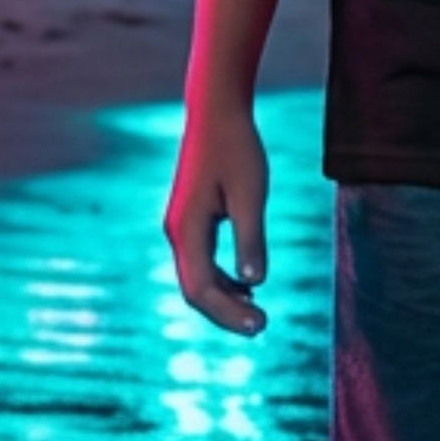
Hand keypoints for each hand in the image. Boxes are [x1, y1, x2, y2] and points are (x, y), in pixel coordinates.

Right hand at [164, 100, 271, 334]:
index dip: (228, 313)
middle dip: (226, 313)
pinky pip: (201, 262)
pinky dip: (222, 280)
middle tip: (262, 327)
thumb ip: (251, 238)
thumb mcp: (251, 194)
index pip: (200, 288)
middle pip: (195, 290)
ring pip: (197, 278)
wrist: (216, 113)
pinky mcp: (191, 220)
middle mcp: (177, 232)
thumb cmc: (236, 149)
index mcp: (187, 228)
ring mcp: (181, 227)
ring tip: (257, 313)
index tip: (261, 324)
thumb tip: (257, 283)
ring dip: (224, 299)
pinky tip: (247, 287)